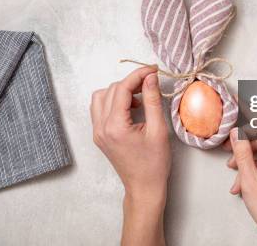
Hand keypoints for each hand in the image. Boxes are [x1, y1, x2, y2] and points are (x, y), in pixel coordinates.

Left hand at [91, 66, 170, 245]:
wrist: (144, 188)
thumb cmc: (154, 164)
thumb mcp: (158, 130)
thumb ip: (152, 100)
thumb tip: (150, 77)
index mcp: (114, 126)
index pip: (122, 88)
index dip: (138, 75)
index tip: (153, 69)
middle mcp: (101, 127)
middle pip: (112, 90)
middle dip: (131, 82)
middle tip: (151, 82)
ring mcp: (97, 132)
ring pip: (101, 97)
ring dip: (120, 91)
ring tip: (140, 96)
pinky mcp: (99, 135)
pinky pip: (100, 108)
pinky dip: (114, 101)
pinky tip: (130, 107)